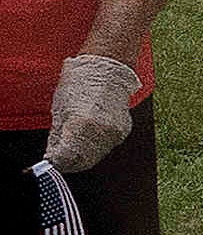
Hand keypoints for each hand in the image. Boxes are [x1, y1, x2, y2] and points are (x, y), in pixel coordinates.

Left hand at [41, 53, 135, 174]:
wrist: (108, 71)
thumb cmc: (80, 84)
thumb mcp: (60, 110)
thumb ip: (58, 136)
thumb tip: (53, 155)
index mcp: (82, 124)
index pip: (66, 156)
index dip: (56, 162)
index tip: (49, 162)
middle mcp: (101, 132)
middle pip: (81, 160)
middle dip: (68, 162)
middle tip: (57, 159)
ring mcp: (114, 133)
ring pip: (94, 157)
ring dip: (80, 157)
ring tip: (69, 150)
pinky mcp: (122, 133)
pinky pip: (104, 148)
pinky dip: (92, 149)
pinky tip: (84, 142)